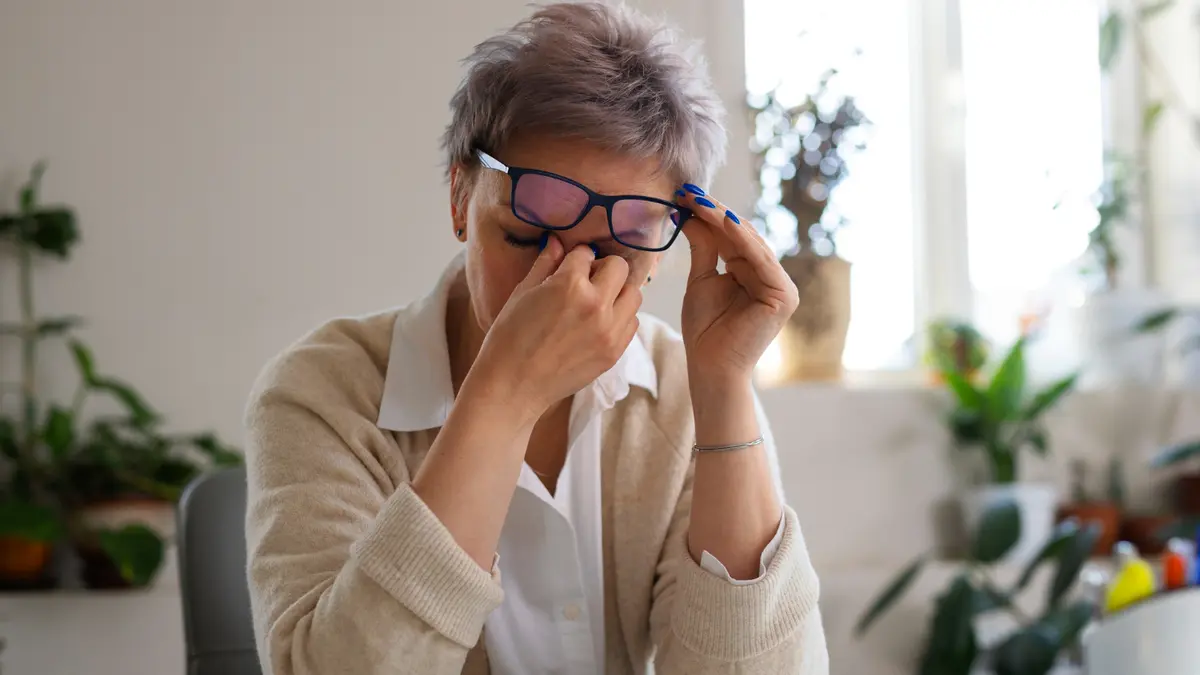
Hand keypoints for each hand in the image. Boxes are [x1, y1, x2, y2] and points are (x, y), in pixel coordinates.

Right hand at [470, 236, 641, 419]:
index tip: (568, 265)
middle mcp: (596, 305)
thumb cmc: (509, 338)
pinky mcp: (614, 351)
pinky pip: (631, 322)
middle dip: (602, 269)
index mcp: (570, 285)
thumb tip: (556, 241)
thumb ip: (545, 264)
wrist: (513, 385)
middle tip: (586, 281)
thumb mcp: (522, 293)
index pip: (586, 253)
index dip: (575, 258)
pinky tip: (599, 323)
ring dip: (617, 292)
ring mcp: (609, 331)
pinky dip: (620, 317)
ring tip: (596, 303)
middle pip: (619, 268)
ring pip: (633, 294)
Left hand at [677, 189, 797, 385]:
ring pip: (751, 244)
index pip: (732, 237)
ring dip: (724, 220)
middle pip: (742, 236)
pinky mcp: (784, 296)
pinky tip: (722, 220)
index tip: (684, 195)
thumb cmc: (705, 329)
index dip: (709, 215)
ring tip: (700, 201)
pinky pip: (760, 260)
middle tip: (689, 192)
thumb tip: (690, 214)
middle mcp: (772, 277)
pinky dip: (742, 240)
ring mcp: (782, 286)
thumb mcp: (702, 279)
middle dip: (715, 213)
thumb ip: (704, 247)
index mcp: (754, 273)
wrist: (710, 366)